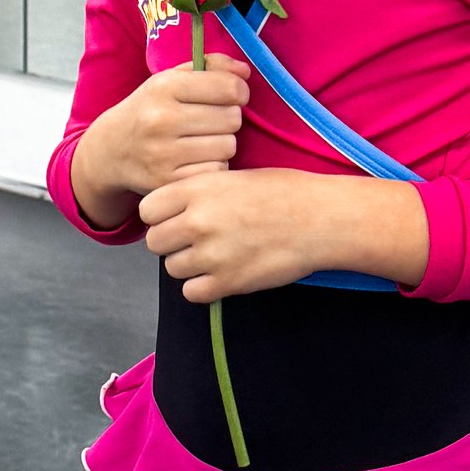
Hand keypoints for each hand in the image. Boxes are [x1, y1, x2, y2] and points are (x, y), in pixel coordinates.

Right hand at [71, 60, 249, 226]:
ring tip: (202, 141)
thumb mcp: (170, 79)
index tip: (231, 96)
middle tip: (211, 122)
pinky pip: (216, 171)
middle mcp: (161, 119)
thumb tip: (245, 71)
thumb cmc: (149, 110)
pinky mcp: (167, 183)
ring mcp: (162, 154)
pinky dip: (212, 167)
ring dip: (222, 144)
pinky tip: (195, 161)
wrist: (110, 151)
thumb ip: (210, 67)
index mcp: (164, 87)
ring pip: (228, 147)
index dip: (238, 91)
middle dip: (228, 118)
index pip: (230, 87)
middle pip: (232, 118)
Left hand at [142, 167, 428, 303]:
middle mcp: (197, 221)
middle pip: (155, 242)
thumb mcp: (233, 177)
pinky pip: (192, 293)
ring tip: (216, 255)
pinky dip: (203, 287)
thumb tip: (172, 209)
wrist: (321, 219)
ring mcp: (210, 254)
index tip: (176, 218)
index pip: (147, 210)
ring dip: (189, 265)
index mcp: (197, 189)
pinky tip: (223, 274)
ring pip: (173, 269)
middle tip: (197, 240)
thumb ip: (198, 192)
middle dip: (172, 243)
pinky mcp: (227, 282)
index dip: (160, 216)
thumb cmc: (284, 192)